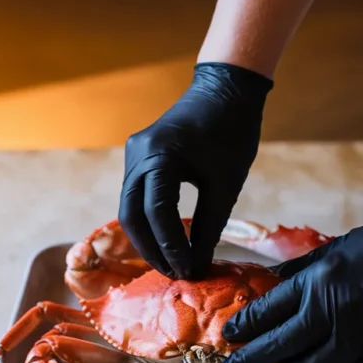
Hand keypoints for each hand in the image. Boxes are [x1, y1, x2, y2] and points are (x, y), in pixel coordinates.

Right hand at [119, 62, 273, 278]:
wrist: (224, 89)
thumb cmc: (232, 132)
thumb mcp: (226, 184)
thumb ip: (210, 227)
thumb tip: (197, 265)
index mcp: (160, 155)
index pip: (157, 212)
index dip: (170, 246)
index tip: (187, 271)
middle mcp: (137, 155)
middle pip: (131, 215)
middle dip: (151, 248)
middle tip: (172, 273)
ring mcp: (132, 155)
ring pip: (130, 208)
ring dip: (148, 238)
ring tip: (170, 262)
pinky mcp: (137, 158)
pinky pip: (136, 196)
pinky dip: (149, 220)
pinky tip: (165, 239)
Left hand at [221, 191, 362, 362]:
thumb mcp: (337, 248)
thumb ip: (303, 271)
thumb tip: (273, 285)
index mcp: (318, 279)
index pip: (267, 310)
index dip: (244, 326)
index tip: (229, 335)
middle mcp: (332, 310)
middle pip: (279, 344)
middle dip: (250, 359)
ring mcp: (359, 334)